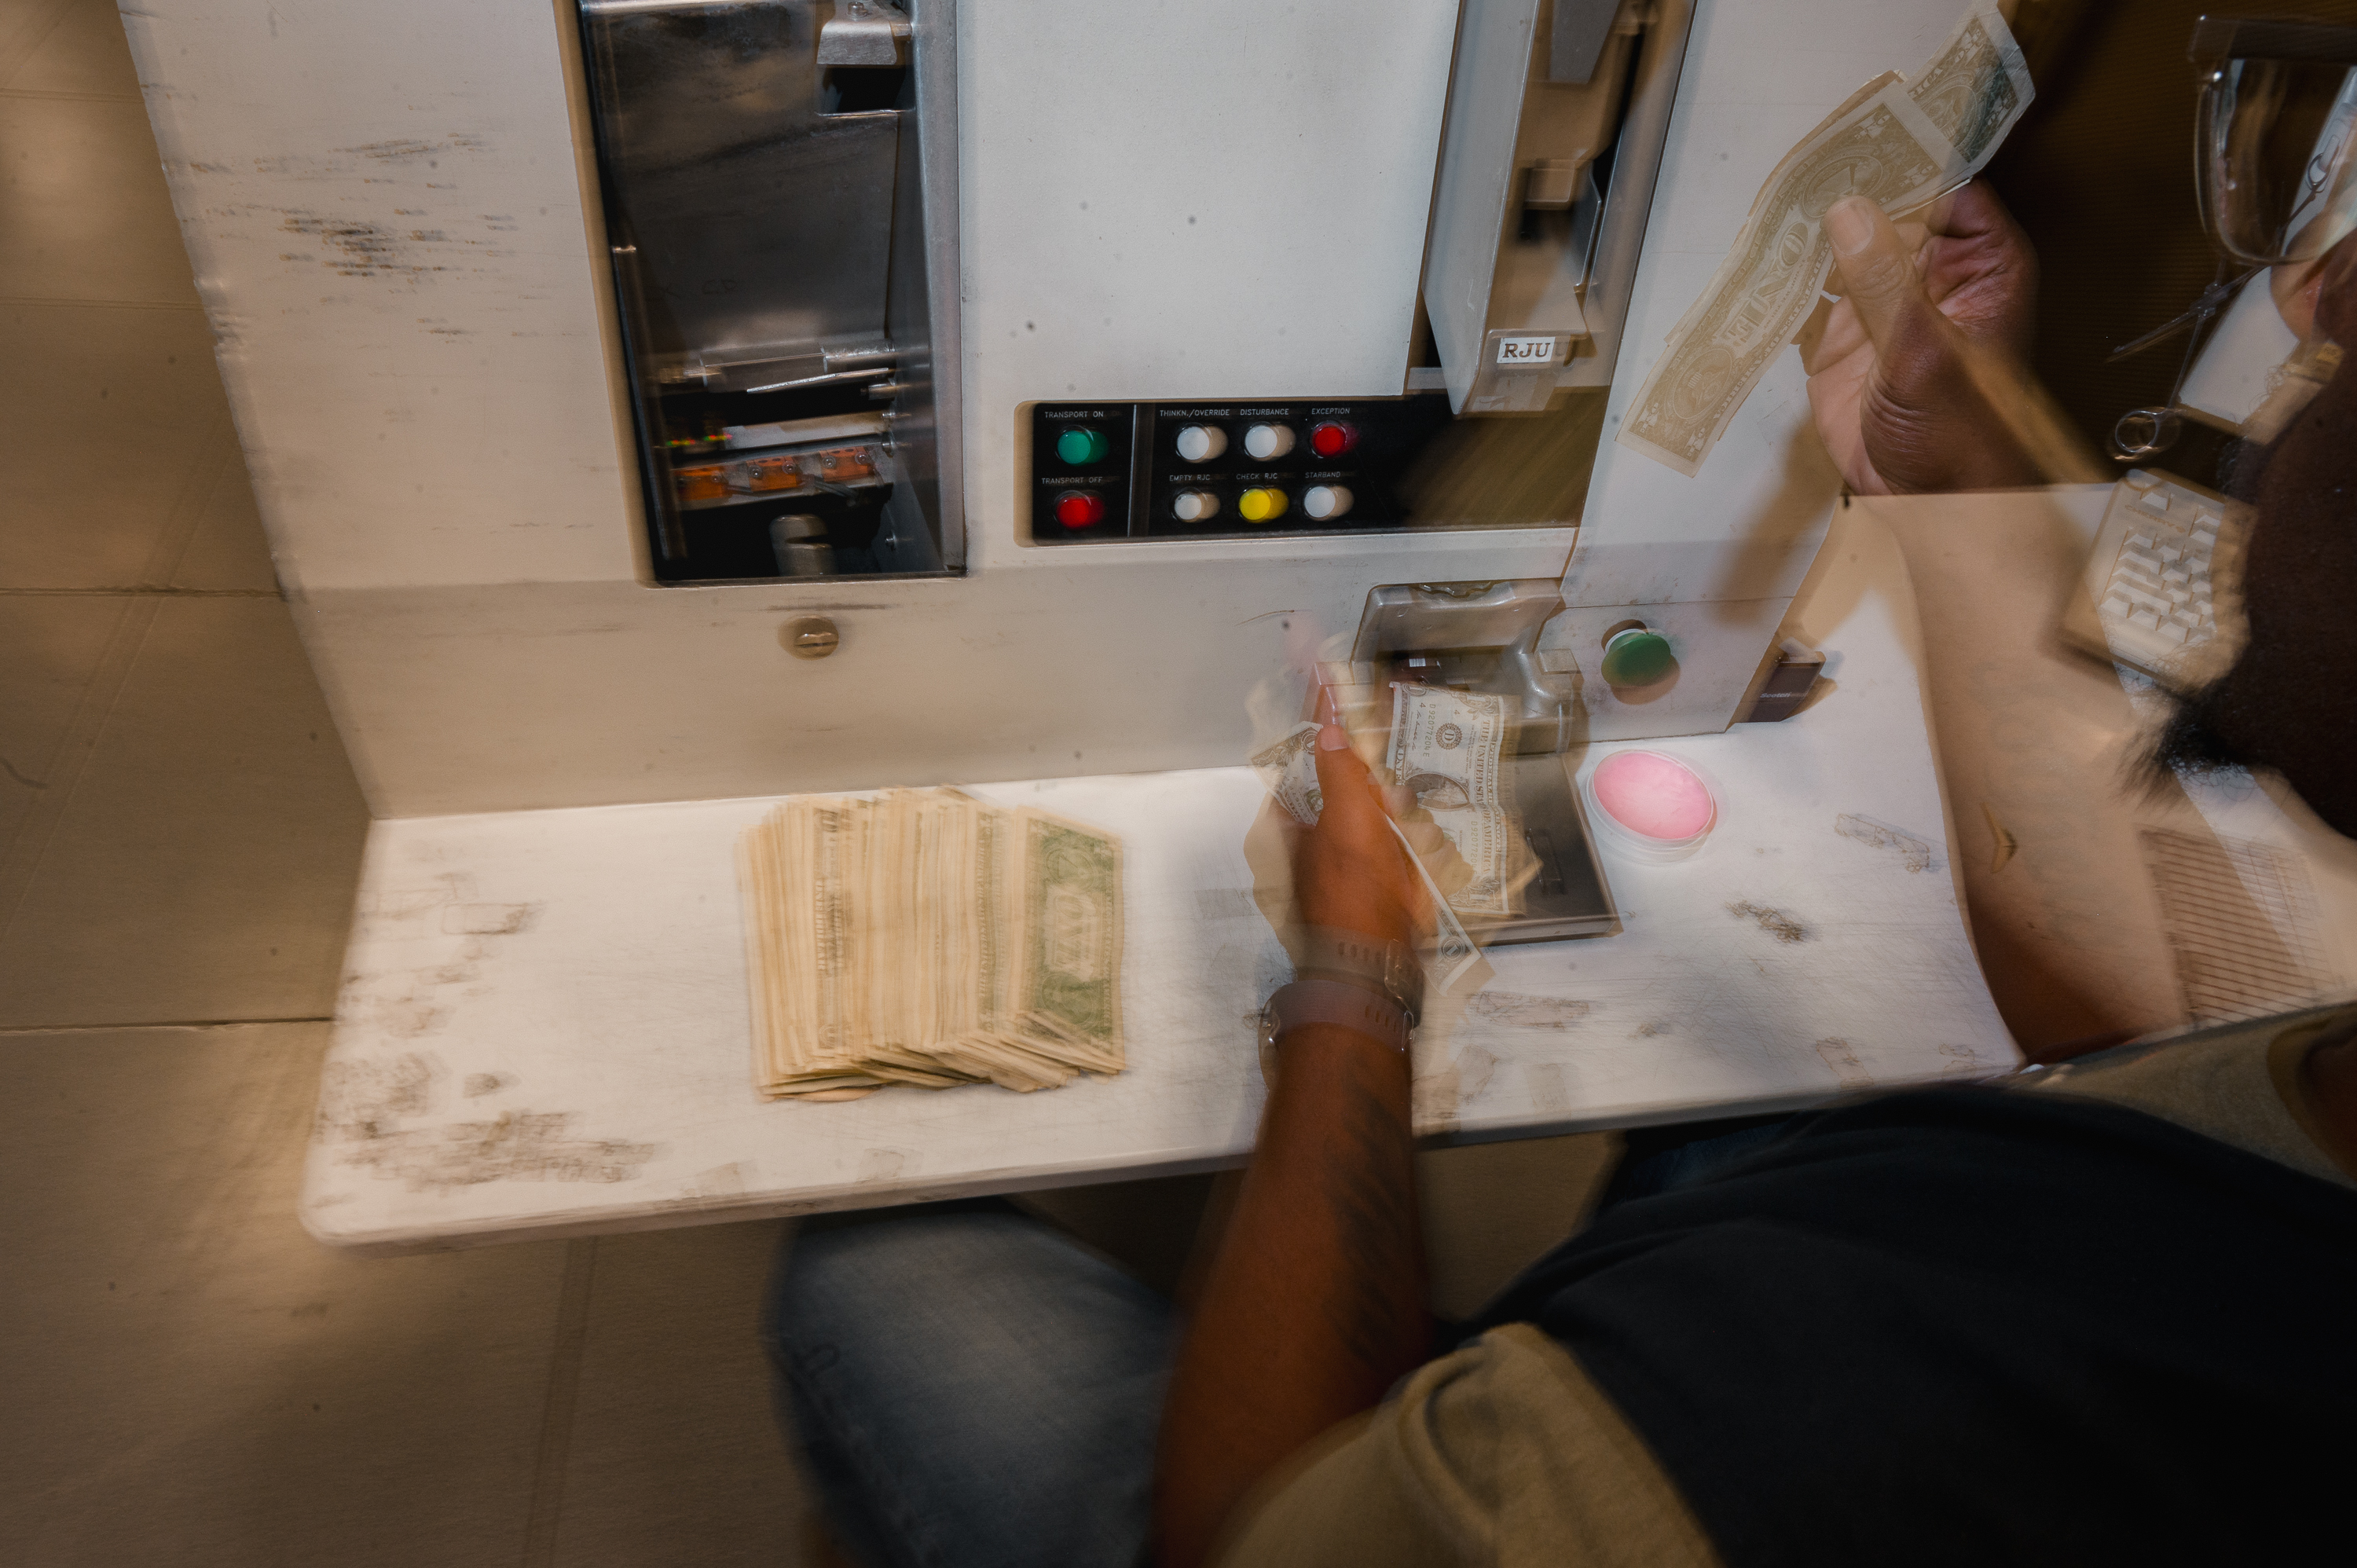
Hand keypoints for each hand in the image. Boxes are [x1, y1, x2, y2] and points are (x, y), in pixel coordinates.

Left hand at [1288, 726, 1428, 949]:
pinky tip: (1428, 857)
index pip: (1303, 762)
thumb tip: (1330, 729)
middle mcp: (1310, 846)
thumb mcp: (1350, 824)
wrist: (1374, 970)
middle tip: (1394, 796)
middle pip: (1349, 792)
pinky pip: (1399, 852)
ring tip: (1417, 839)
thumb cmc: (1356, 896)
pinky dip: (1417, 851)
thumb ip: (1340, 773)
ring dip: (1406, 824)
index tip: (1345, 700)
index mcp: (1287, 828)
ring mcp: (1344, 869)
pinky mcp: (1374, 889)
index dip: (1326, 733)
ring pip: (1380, 821)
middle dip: (1382, 792)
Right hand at [1801, 180, 2040, 493]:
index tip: (1866, 139)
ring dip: (1816, 229)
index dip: (1910, 162)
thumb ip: (1885, 280)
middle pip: (1893, 209)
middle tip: (1809, 161)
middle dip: (1853, 189)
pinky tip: (1770, 256)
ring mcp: (1887, 303)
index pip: (1949, 189)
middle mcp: (1935, 275)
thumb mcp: (1924, 351)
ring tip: (1780, 201)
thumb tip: (1850, 212)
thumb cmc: (1961, 436)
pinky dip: (1790, 275)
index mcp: (1983, 265)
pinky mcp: (1845, 335)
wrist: (1931, 504)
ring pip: (1849, 245)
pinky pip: (1815, 289)